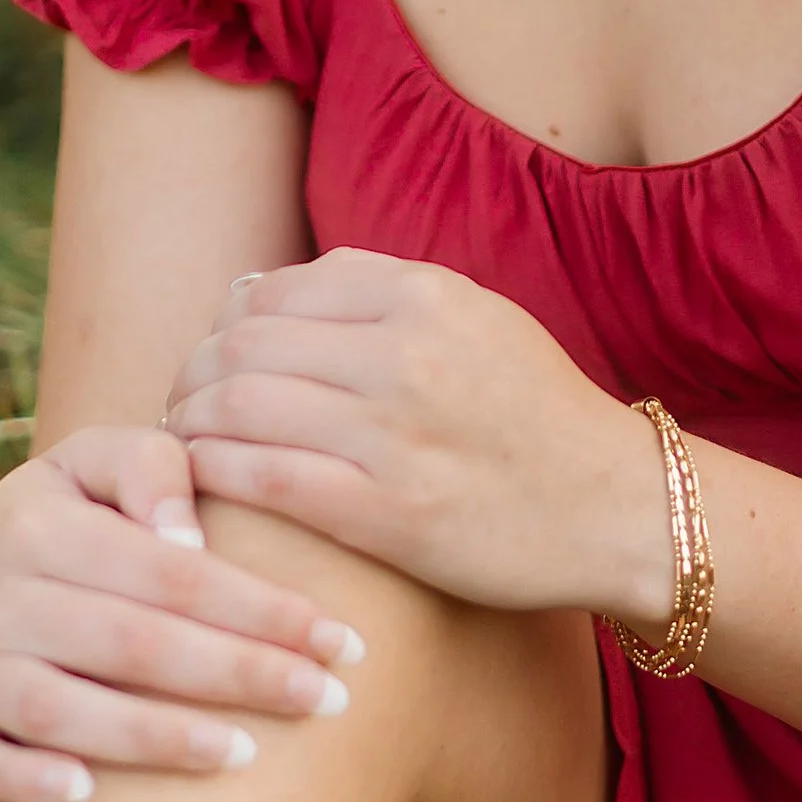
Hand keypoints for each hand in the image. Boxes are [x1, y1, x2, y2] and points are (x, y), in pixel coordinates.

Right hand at [0, 423, 368, 801]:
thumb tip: (188, 537)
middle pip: (133, 643)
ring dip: (154, 736)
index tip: (341, 642)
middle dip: (238, 674)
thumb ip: (150, 469)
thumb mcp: (95, 464)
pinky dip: (22, 779)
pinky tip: (86, 797)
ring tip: (245, 754)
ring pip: (61, 709)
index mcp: (46, 526)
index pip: (172, 575)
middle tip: (329, 702)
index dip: (261, 609)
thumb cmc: (62, 521)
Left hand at [165, 252, 668, 622]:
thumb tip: (252, 289)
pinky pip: (260, 476)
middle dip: (195, 373)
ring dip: (192, 422)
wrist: (618, 508)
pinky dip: (211, 472)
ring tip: (183, 442)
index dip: (229, 324)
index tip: (218, 357)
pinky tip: (202, 480)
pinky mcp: (386, 512)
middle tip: (183, 403)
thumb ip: (375, 294)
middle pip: (245, 344)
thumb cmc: (536, 416)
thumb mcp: (475, 318)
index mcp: (426, 294)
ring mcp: (394, 433)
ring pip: (239, 406)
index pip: (278, 290)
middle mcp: (407, 353)